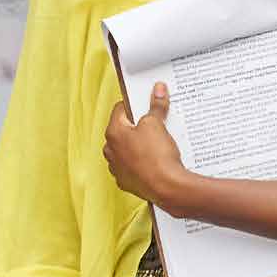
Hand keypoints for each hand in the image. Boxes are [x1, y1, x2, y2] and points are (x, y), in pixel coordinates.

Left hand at [103, 82, 183, 208]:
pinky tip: (156, 160)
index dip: (134, 104)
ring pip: (127, 150)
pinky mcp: (127, 182)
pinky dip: (142, 162)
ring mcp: (117, 168)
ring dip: (139, 145)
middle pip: (123, 130)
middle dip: (138, 126)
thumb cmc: (156, 156)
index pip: (119, 109)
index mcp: (113, 132)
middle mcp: (110, 150)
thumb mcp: (157, 124)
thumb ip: (156, 106)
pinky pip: (133, 166)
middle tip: (155, 123)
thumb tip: (158, 90)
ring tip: (157, 143)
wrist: (166, 186)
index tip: (145, 104)